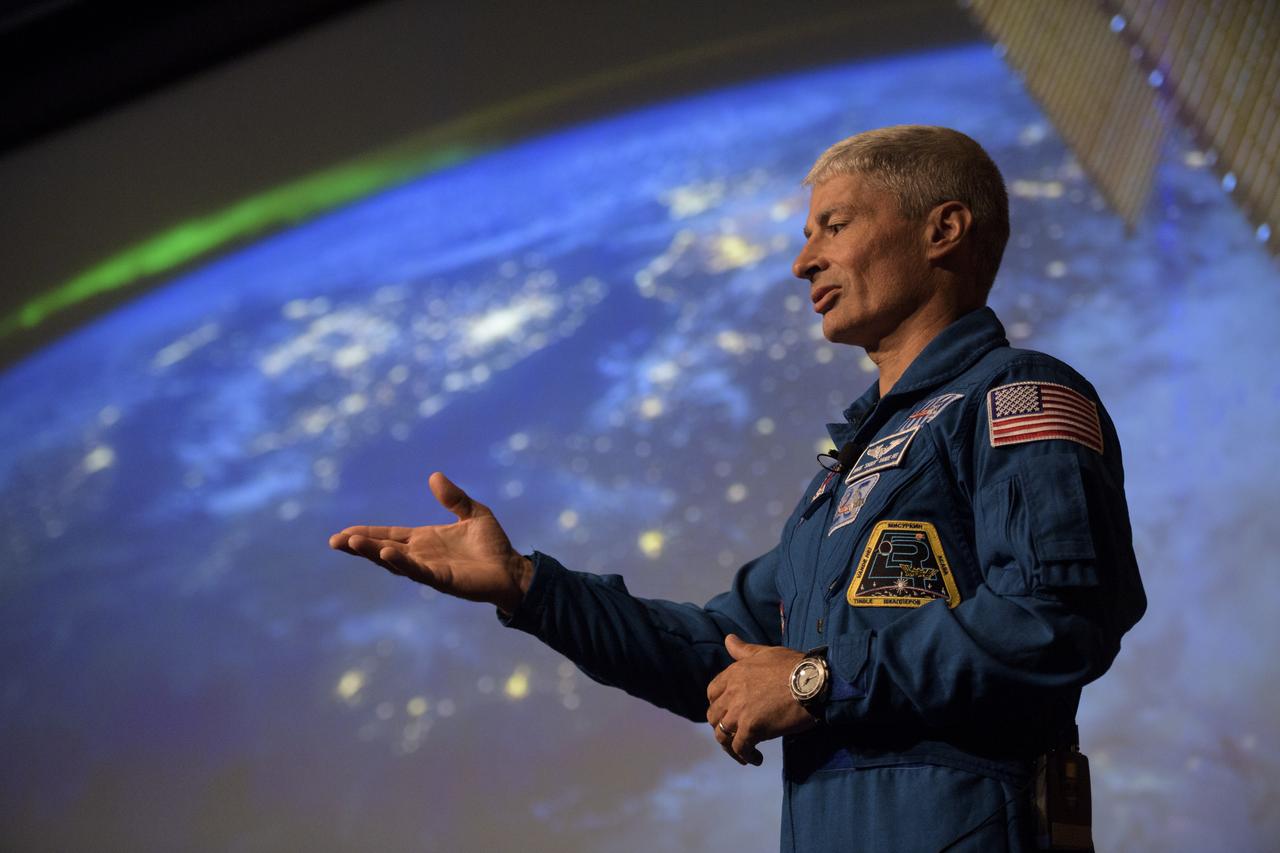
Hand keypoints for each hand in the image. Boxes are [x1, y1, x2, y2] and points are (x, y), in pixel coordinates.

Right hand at [329, 472, 532, 612]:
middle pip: (383, 548)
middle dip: (359, 545)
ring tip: (351, 543)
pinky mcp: (441, 580)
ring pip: (393, 561)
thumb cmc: (493, 546)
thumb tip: (434, 475)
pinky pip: (417, 571)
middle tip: (334, 541)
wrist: (513, 570)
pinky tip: (385, 554)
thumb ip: (454, 498)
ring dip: (372, 552)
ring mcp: (429, 569)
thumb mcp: (473, 513)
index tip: (344, 532)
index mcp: (425, 540)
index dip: (367, 533)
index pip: (390, 535)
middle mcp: (421, 555)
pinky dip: (400, 563)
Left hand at [706, 634, 817, 765]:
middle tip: (739, 734)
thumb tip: (728, 639)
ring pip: (722, 735)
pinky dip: (745, 756)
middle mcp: (731, 692)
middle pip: (714, 716)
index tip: (732, 713)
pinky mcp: (751, 728)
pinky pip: (739, 747)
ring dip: (730, 747)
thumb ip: (744, 650)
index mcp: (733, 673)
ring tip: (745, 752)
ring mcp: (739, 711)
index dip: (720, 705)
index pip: (712, 693)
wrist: (813, 682)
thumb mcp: (765, 653)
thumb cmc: (794, 666)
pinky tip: (756, 759)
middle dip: (723, 727)